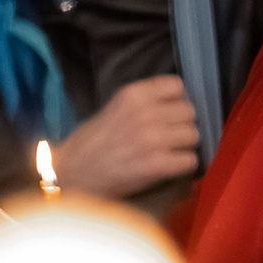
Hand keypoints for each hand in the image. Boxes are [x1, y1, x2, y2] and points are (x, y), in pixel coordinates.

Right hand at [55, 76, 200, 198]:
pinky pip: (190, 160)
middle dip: (180, 125)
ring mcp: (153, 139)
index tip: (166, 112)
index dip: (174, 101)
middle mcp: (146, 113)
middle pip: (189, 112)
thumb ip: (140, 103)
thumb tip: (172, 105)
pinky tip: (167, 168)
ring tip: (167, 153)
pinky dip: (182, 166)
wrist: (70, 176)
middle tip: (167, 137)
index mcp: (132, 95)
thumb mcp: (110, 109)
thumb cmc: (88, 144)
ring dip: (183, 146)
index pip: (176, 86)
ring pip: (193, 136)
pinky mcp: (158, 164)